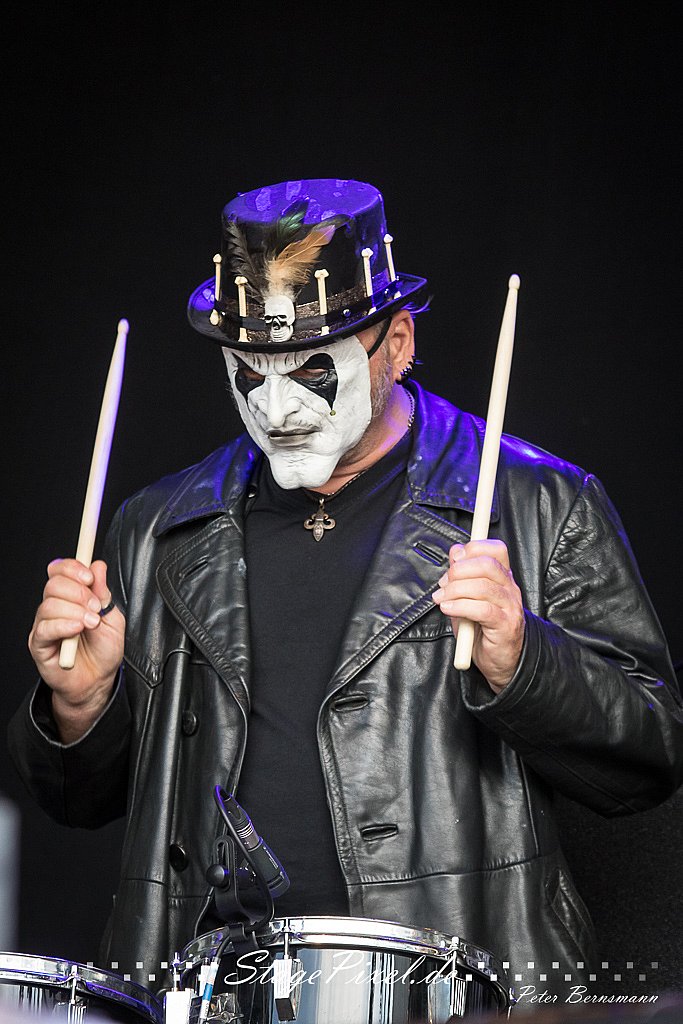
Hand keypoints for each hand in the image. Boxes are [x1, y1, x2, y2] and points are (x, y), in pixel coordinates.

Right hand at [28, 558, 125, 740]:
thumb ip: (103, 594)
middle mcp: (55, 607)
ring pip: (49, 604)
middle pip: (54, 583)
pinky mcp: (39, 644)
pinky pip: (45, 628)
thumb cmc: (103, 651)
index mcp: (70, 597)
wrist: (97, 682)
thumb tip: (98, 566)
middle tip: (96, 608)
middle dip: (79, 592)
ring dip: (75, 611)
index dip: (73, 568)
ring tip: (92, 624)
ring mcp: (45, 625)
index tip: (90, 577)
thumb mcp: (112, 619)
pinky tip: (77, 629)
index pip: (60, 570)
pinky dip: (64, 625)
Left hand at [432, 539, 524, 691]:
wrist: (501, 662)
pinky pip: (482, 609)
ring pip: (483, 586)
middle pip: (488, 564)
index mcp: (503, 578)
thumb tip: (454, 553)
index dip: (474, 547)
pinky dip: (460, 606)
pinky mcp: (505, 625)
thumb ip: (461, 577)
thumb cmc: (482, 630)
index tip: (455, 558)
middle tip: (444, 584)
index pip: (497, 549)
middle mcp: (510, 589)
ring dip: (455, 590)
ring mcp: (510, 607)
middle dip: (459, 570)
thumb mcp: (467, 599)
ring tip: (441, 600)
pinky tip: (448, 609)